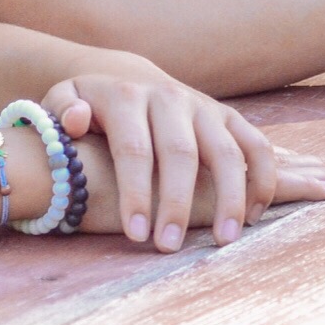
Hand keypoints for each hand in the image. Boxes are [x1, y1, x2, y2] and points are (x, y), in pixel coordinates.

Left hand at [44, 70, 324, 250]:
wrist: (125, 78)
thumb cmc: (87, 106)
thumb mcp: (63, 100)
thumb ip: (61, 111)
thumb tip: (78, 119)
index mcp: (126, 96)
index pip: (134, 148)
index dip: (136, 192)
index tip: (136, 235)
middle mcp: (169, 98)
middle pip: (181, 153)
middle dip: (177, 203)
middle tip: (169, 247)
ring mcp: (203, 107)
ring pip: (228, 150)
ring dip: (231, 196)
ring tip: (224, 240)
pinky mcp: (227, 117)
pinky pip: (256, 145)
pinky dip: (263, 178)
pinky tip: (253, 215)